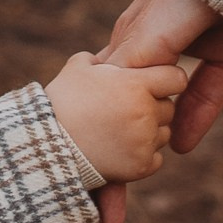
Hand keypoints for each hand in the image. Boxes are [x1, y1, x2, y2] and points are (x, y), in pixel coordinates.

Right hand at [47, 52, 186, 194]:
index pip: (176, 78)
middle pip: (169, 107)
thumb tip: (109, 55)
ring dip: (148, 131)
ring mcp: (144, 141)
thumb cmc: (60, 102)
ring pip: (163, 133)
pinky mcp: (140, 166)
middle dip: (153, 106)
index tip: (153, 84)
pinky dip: (141, 156)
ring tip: (118, 130)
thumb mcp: (77, 68)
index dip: (165, 79)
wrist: (46, 146)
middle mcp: (145, 112)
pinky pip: (155, 159)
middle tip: (125, 110)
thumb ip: (103, 58)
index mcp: (135, 84)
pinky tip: (118, 149)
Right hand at [97, 0, 222, 153]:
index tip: (88, 142)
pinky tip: (182, 146)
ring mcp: (195, 52)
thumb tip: (106, 105)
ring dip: (162, 130)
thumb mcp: (146, 34)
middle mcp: (159, 45)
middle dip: (128, 125)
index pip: (110, 82)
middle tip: (119, 159)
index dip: (99, 109)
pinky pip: (208, 97)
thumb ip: (127, 68)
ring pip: (175, 101)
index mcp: (131, 34)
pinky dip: (195, 121)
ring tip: (149, 160)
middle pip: (141, 96)